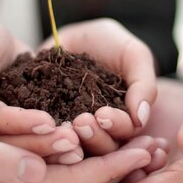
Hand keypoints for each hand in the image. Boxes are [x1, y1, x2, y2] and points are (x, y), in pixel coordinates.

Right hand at [0, 14, 83, 163]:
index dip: (18, 123)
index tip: (48, 121)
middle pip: (7, 146)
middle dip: (40, 144)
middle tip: (72, 141)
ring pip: (23, 154)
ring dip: (52, 154)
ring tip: (80, 149)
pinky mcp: (17, 140)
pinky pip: (35, 148)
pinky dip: (56, 152)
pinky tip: (81, 151)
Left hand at [42, 19, 157, 154]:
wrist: (74, 35)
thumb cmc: (111, 43)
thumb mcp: (134, 55)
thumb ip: (143, 84)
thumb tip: (142, 119)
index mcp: (124, 121)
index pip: (124, 133)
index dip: (116, 126)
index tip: (104, 114)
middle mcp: (98, 131)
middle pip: (99, 146)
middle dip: (92, 136)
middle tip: (82, 122)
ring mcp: (70, 129)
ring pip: (71, 146)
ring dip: (68, 139)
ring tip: (63, 125)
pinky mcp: (44, 123)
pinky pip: (42, 134)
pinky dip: (41, 132)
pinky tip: (38, 124)